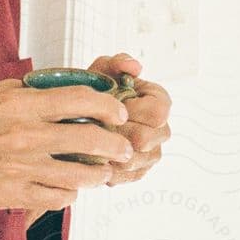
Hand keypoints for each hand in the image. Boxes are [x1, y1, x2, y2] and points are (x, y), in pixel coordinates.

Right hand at [0, 76, 133, 220]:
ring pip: (83, 174)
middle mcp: (26, 137)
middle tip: (122, 146)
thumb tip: (56, 89)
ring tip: (98, 170)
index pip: (80, 99)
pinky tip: (65, 186)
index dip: (107, 105)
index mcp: (18, 106)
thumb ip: (21, 92)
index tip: (116, 111)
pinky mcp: (17, 195)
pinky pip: (61, 198)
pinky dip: (69, 192)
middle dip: (116, 143)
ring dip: (97, 172)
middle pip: (91, 139)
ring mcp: (23, 170)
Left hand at [86, 51, 171, 187]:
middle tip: (96, 124)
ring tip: (90, 140)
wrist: (78, 115)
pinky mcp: (137, 173)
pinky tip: (91, 157)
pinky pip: (124, 177)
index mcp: (159, 102)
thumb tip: (135, 67)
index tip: (113, 105)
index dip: (133, 110)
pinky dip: (104, 168)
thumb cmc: (95, 90)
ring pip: (133, 161)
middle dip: (118, 131)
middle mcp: (161, 130)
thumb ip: (119, 62)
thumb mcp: (103, 69)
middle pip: (146, 140)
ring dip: (109, 151)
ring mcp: (151, 154)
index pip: (158, 112)